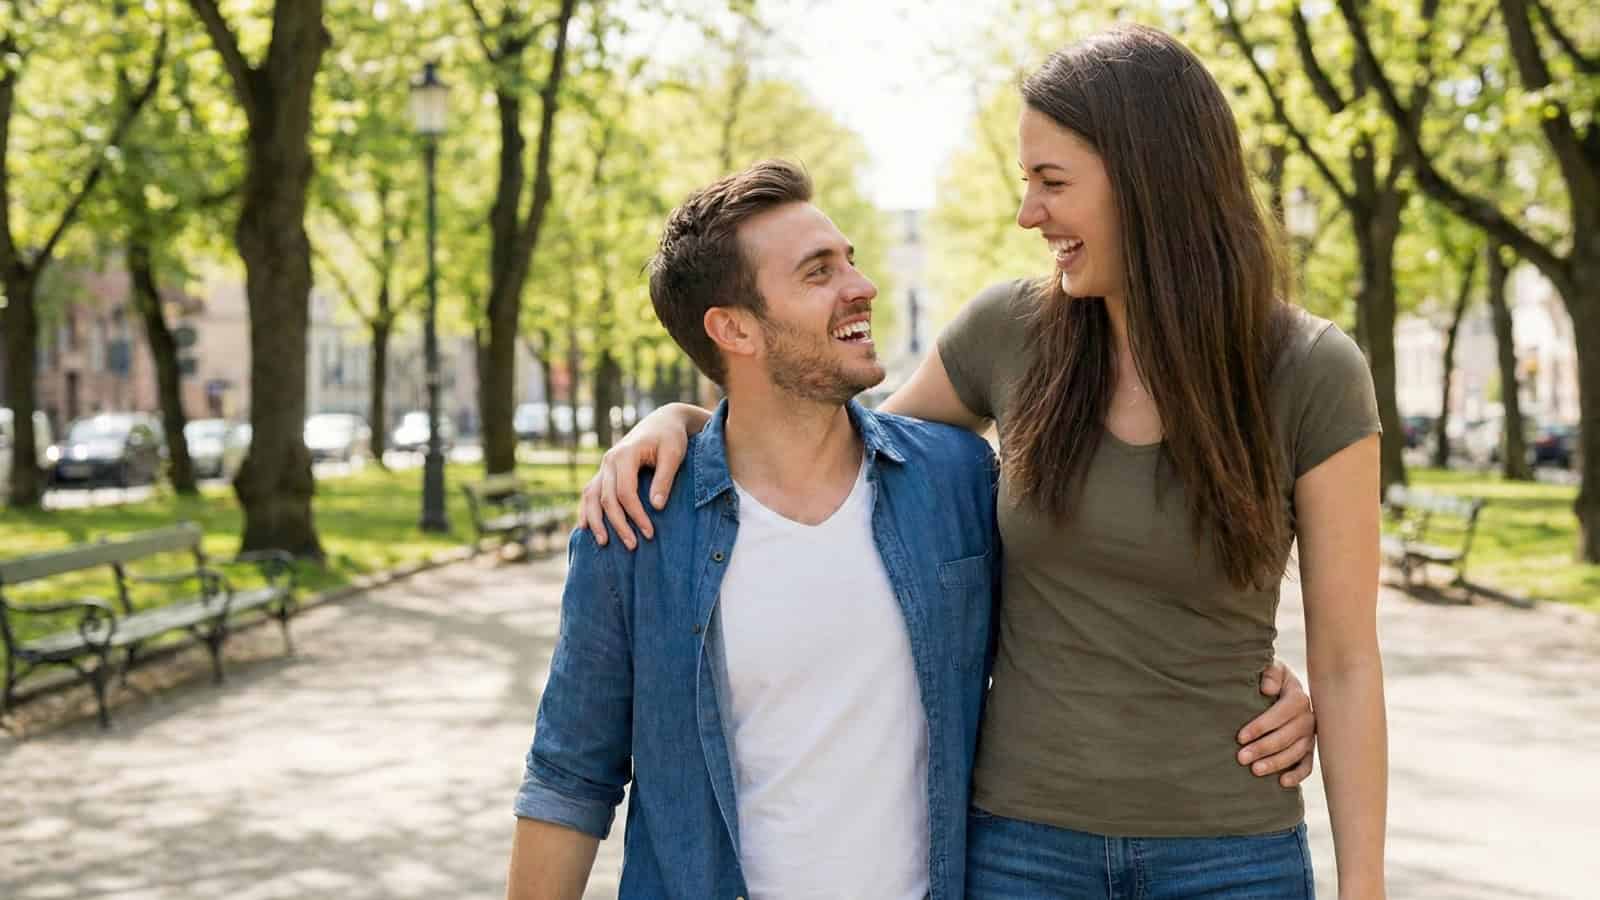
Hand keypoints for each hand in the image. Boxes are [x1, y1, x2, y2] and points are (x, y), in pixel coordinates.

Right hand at [576, 404, 695, 548]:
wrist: (662, 422)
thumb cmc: (671, 438)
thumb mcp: (673, 454)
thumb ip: (664, 479)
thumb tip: (656, 507)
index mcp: (624, 455)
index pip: (625, 492)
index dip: (636, 515)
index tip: (649, 533)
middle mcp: (609, 461)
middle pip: (607, 499)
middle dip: (618, 524)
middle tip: (633, 546)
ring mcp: (604, 466)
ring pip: (591, 496)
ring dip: (596, 521)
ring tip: (603, 543)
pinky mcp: (605, 472)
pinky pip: (590, 492)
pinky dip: (586, 510)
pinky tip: (585, 527)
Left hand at [1236, 658, 1316, 787]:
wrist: (1279, 686)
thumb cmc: (1268, 678)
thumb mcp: (1269, 667)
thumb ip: (1269, 674)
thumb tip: (1268, 689)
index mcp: (1297, 696)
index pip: (1281, 713)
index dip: (1261, 726)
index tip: (1240, 737)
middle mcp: (1307, 717)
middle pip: (1287, 736)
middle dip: (1263, 748)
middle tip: (1241, 758)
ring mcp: (1309, 735)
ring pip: (1296, 752)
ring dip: (1276, 763)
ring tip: (1255, 770)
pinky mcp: (1308, 748)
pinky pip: (1308, 764)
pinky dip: (1298, 774)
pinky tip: (1283, 783)